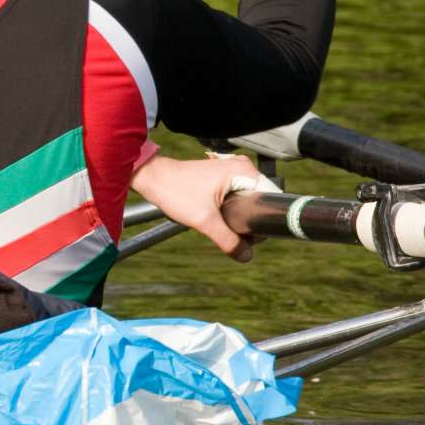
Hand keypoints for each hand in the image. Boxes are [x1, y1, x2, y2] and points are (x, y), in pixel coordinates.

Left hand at [130, 153, 264, 261]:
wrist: (153, 178)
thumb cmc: (174, 190)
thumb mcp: (204, 220)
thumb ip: (228, 240)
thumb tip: (246, 257)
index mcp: (244, 171)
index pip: (272, 199)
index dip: (267, 221)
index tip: (257, 235)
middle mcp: (242, 168)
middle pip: (261, 202)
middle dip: (252, 222)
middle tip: (238, 235)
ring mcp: (233, 172)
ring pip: (249, 202)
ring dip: (242, 218)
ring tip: (226, 227)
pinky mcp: (224, 179)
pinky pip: (239, 199)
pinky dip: (233, 212)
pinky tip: (222, 220)